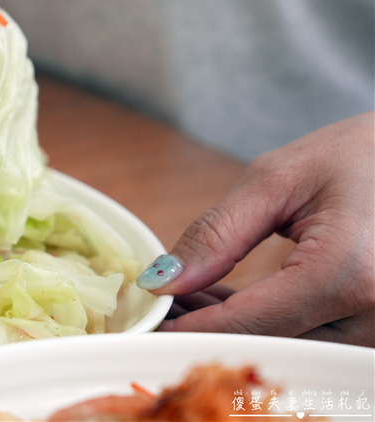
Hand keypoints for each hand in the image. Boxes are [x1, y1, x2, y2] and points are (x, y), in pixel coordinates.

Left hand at [138, 112, 373, 345]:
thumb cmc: (357, 155)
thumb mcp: (276, 180)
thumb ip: (218, 233)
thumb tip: (163, 281)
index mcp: (348, 271)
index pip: (252, 322)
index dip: (191, 327)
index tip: (149, 321)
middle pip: (268, 342)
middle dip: (206, 327)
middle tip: (160, 301)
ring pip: (288, 346)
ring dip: (233, 328)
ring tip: (185, 293)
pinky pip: (310, 338)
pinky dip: (264, 323)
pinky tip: (221, 298)